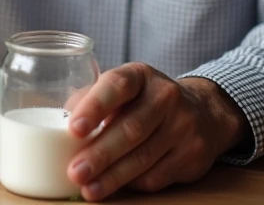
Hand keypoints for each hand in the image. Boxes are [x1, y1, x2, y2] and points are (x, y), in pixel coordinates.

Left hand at [65, 63, 247, 199]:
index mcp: (140, 75)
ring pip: (144, 157)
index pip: (117, 85)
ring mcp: (183, 125)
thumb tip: (61, 120)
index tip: (74, 129)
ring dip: (113, 177)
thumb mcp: (121, 89)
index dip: (94, 107)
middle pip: (131, 128)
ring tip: (89, 188)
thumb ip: (92, 99)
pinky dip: (133, 184)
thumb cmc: (144, 101)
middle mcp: (165, 96)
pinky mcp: (193, 155)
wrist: (202, 112)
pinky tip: (115, 187)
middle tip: (75, 171)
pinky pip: (158, 175)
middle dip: (100, 154)